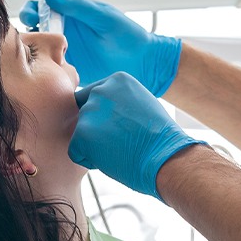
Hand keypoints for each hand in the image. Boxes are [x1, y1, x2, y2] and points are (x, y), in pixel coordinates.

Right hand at [20, 0, 180, 95]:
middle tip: (32, 26)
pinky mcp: (68, 69)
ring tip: (33, 45)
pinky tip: (42, 64)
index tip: (32, 10)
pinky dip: (41, 65)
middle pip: (36, 25)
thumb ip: (78, 6)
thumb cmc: (127, 34)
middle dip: (28, 24)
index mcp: (72, 14)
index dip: (33, 6)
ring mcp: (65, 51)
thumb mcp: (103, 16)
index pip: (44, 6)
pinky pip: (48, 66)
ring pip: (38, 46)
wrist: (143, 63)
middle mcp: (65, 31)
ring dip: (31, 44)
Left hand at [69, 72, 206, 199]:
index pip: (94, 97)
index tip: (125, 127)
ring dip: (95, 145)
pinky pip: (75, 151)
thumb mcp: (141, 103)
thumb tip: (102, 109)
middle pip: (86, 114)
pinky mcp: (82, 134)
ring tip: (120, 149)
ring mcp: (90, 112)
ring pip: (81, 133)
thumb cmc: (158, 137)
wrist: (165, 156)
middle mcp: (100, 91)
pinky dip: (89, 160)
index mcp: (116, 79)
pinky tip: (112, 159)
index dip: (106, 117)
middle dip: (99, 130)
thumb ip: (119, 100)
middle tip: (123, 140)